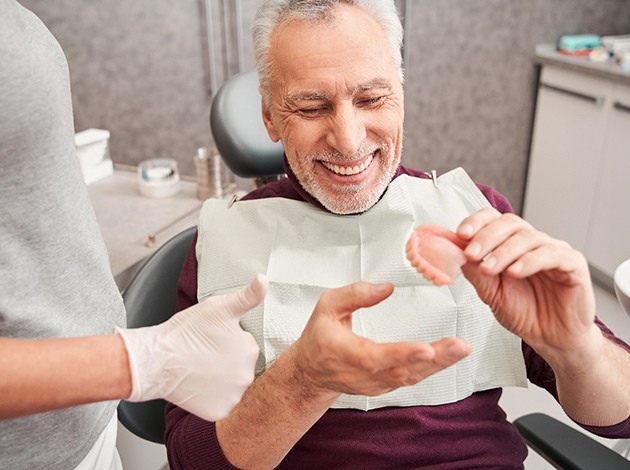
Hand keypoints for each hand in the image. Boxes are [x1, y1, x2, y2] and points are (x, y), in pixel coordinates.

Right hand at [116, 274, 266, 420]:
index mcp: (250, 349)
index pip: (245, 345)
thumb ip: (247, 296)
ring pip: (232, 386)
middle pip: (241, 367)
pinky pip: (222, 405)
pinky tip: (199, 386)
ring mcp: (234, 397)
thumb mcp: (219, 307)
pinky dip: (212, 398)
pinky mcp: (219, 413)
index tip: (212, 340)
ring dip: (222, 380)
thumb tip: (264, 279)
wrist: (156, 360)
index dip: (228, 341)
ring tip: (200, 370)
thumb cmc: (185, 332)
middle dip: (227, 361)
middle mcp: (248, 376)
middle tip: (205, 355)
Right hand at [291, 281, 470, 397]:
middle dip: (434, 359)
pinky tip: (450, 356)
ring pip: (411, 377)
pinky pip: (412, 378)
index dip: (401, 354)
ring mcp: (375, 384)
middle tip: (459, 346)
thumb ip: (354, 294)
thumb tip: (386, 288)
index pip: (375, 357)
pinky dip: (432, 368)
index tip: (425, 349)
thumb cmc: (319, 337)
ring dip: (439, 364)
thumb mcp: (327, 306)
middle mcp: (362, 374)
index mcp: (345, 353)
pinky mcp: (385, 385)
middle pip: (402, 370)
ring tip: (461, 348)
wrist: (311, 372)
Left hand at [456, 208, 596, 355]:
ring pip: (529, 237)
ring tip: (489, 268)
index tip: (460, 234)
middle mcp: (533, 243)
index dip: (477, 222)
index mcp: (511, 244)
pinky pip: (553, 255)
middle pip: (510, 224)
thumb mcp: (491, 293)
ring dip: (504, 251)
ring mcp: (555, 251)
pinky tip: (515, 272)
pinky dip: (530, 261)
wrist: (552, 339)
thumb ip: (475, 272)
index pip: (494, 219)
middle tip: (471, 253)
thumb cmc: (524, 313)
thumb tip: (454, 252)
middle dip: (486, 237)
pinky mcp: (574, 265)